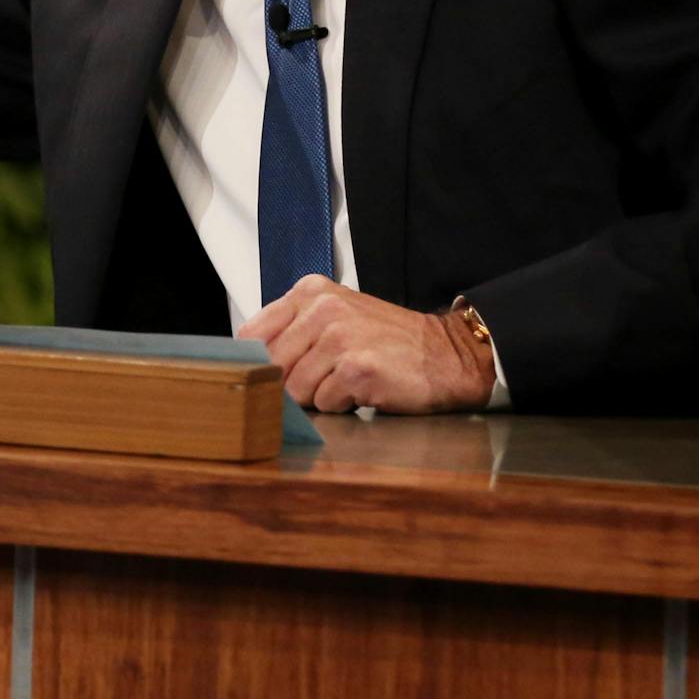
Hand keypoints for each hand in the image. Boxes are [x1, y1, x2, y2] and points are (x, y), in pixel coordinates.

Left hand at [238, 275, 496, 413]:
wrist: (449, 355)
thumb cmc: (388, 342)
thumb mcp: (336, 316)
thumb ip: (292, 330)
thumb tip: (250, 363)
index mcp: (310, 292)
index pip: (251, 335)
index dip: (259, 362)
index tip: (276, 373)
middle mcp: (322, 309)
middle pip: (272, 365)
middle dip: (292, 383)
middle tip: (324, 379)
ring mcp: (339, 338)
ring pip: (296, 389)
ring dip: (319, 396)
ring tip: (347, 382)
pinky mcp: (356, 369)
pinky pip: (324, 403)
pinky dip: (341, 405)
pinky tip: (363, 391)